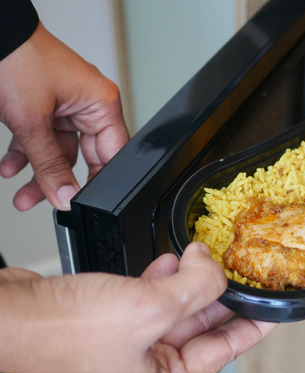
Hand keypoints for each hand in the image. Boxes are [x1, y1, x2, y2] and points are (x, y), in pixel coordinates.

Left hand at [0, 23, 128, 210]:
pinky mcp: (42, 105)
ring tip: (22, 195)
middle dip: (60, 180)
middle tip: (49, 201)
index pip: (112, 154)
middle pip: (83, 156)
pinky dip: (25, 154)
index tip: (79, 201)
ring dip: (38, 172)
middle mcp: (87, 104)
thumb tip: (65, 195)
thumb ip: (50, 164)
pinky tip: (11, 167)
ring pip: (58, 151)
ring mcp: (64, 105)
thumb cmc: (17, 59)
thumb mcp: (33, 121)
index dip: (98, 181)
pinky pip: (40, 138)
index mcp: (102, 103)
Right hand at [0, 243, 276, 372]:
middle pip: (204, 326)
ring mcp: (132, 345)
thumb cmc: (63, 332)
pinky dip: (165, 276)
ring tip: (206, 256)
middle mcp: (150, 371)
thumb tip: (214, 267)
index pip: (226, 349)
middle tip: (245, 268)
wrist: (10, 314)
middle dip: (222, 292)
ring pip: (180, 307)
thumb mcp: (151, 308)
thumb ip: (197, 286)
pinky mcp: (115, 320)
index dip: (254, 322)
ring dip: (191, 279)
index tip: (276, 303)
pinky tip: (173, 259)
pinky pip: (154, 296)